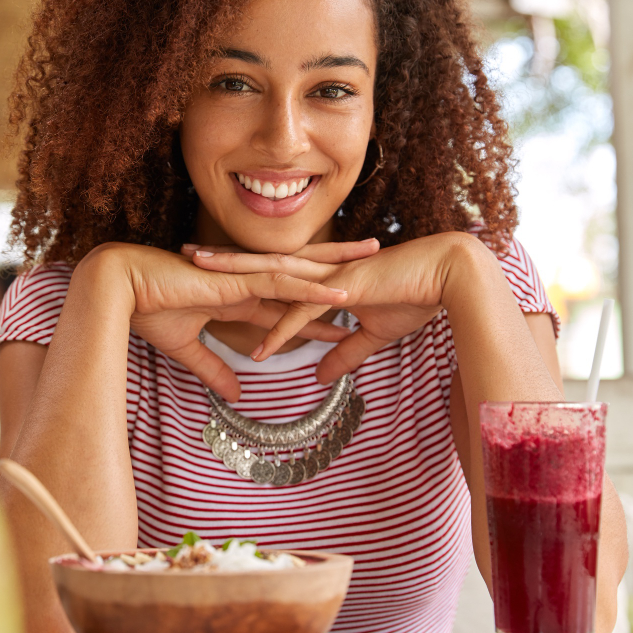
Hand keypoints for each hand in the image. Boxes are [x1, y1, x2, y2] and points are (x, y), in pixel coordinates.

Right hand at [81, 243, 353, 400]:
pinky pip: (281, 284)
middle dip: (341, 266)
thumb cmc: (147, 311)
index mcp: (238, 295)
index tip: (349, 313)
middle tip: (377, 257)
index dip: (318, 309)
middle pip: (304, 274)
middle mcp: (248, 282)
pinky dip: (311, 288)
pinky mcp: (237, 281)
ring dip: (339, 266)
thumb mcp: (187, 348)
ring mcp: (245, 279)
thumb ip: (214, 369)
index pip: (287, 303)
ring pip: (302, 271)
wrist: (121, 289)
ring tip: (374, 259)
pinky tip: (340, 290)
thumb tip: (236, 393)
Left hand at [188, 233, 478, 383]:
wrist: (448, 278)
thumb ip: (344, 353)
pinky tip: (259, 350)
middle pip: (260, 263)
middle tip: (184, 256)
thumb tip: (321, 376)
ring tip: (201, 279)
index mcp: (320, 275)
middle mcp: (318, 271)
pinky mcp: (345, 290)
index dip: (239, 269)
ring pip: (272, 276)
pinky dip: (282, 333)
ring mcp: (329, 278)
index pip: (270, 270)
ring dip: (237, 279)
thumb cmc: (413, 298)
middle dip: (222, 260)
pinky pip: (305, 314)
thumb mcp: (373, 334)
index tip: (207, 270)